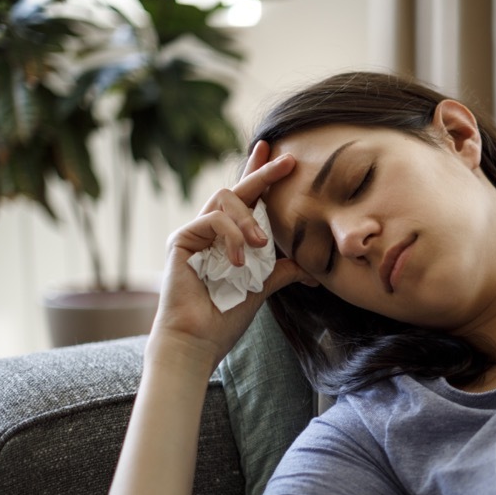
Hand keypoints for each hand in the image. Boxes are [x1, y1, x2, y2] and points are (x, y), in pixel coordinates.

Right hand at [150, 141, 306, 370]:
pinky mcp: (181, 239)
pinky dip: (231, 236)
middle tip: (289, 161)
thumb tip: (314, 269)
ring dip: (248, 218)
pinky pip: (212, 219)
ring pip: (225, 198)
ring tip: (260, 244)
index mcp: (229, 238)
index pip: (247, 199)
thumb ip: (283, 270)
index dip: (261, 175)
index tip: (282, 155)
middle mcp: (210, 230)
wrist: (199, 340)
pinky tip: (239, 261)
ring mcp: (194, 232)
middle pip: (237, 188)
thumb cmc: (225, 317)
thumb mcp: (263, 288)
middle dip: (263, 172)